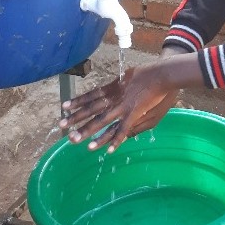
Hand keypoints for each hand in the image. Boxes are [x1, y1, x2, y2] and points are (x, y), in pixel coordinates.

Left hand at [59, 62, 179, 153]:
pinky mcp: (134, 113)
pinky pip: (122, 129)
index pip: (91, 96)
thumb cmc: (148, 74)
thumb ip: (119, 84)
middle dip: (76, 119)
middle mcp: (114, 98)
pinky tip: (107, 150)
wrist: (162, 74)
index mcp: (112, 88)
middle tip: (61, 126)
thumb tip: (111, 86)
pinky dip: (115, 140)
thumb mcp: (129, 76)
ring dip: (88, 131)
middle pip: (91, 110)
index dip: (77, 102)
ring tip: (75, 140)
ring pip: (102, 121)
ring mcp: (123, 106)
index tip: (64, 108)